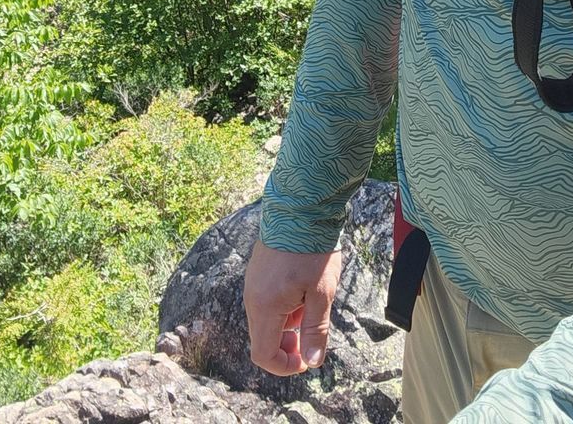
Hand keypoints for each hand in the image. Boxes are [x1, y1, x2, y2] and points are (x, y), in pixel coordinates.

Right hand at [243, 240, 342, 375]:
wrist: (300, 206)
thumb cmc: (313, 249)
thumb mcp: (322, 293)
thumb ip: (315, 329)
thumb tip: (311, 361)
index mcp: (265, 307)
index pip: (263, 354)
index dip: (284, 366)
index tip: (306, 360)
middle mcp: (251, 298)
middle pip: (263, 338)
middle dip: (288, 344)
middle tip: (313, 332)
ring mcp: (252, 283)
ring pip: (266, 319)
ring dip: (288, 323)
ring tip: (312, 302)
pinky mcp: (257, 272)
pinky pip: (266, 301)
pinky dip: (284, 306)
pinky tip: (303, 288)